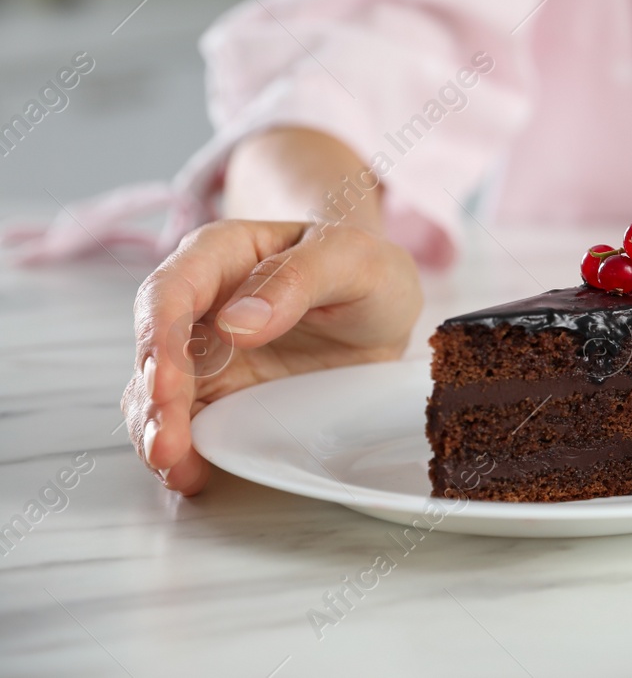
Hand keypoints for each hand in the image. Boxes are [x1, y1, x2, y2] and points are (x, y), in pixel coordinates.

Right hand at [123, 220, 422, 495]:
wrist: (380, 304)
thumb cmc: (362, 268)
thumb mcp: (352, 259)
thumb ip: (297, 279)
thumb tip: (235, 324)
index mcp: (222, 254)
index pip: (171, 291)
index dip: (159, 338)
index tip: (164, 383)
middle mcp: (200, 303)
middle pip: (155, 351)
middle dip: (155, 402)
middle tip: (168, 447)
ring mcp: (204, 351)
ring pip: (156, 393)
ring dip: (158, 433)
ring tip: (178, 470)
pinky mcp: (219, 392)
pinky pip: (185, 422)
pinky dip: (182, 449)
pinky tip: (191, 474)